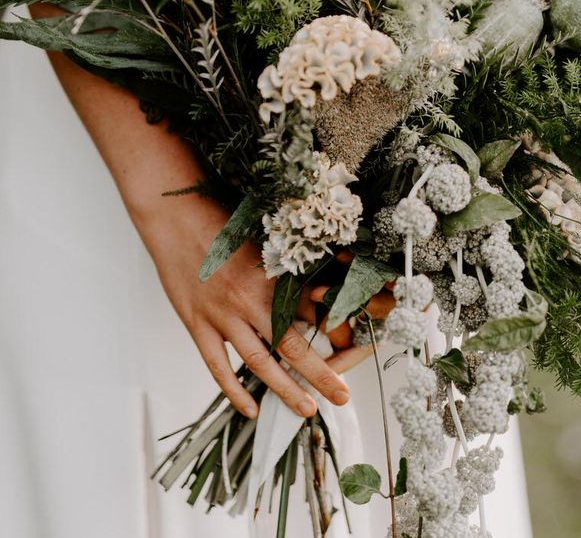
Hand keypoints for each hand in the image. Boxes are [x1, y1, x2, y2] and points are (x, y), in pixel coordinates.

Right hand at [138, 196, 352, 420]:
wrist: (176, 219)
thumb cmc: (225, 225)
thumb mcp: (267, 242)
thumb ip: (292, 270)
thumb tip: (322, 289)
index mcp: (274, 276)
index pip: (314, 312)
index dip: (337, 332)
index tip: (356, 351)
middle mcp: (252, 299)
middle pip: (292, 345)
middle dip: (321, 374)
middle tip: (342, 396)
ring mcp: (223, 315)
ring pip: (259, 362)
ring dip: (285, 389)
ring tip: (306, 408)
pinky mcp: (197, 324)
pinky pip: (217, 366)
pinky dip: (234, 390)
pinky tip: (250, 409)